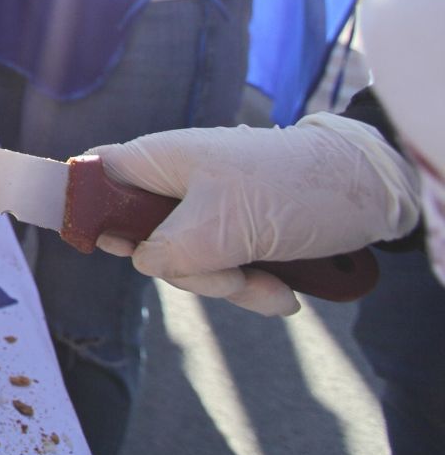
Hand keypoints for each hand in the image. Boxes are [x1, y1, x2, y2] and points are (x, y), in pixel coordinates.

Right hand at [88, 114, 420, 315]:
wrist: (370, 194)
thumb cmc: (291, 189)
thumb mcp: (222, 225)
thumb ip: (168, 250)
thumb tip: (144, 262)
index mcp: (158, 162)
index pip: (92, 176)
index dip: (84, 208)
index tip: (107, 244)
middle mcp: (175, 186)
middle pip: (142, 241)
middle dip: (189, 271)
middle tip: (229, 273)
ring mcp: (207, 212)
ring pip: (186, 265)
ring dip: (230, 286)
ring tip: (273, 286)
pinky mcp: (237, 235)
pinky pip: (222, 273)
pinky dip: (252, 289)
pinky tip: (283, 292)